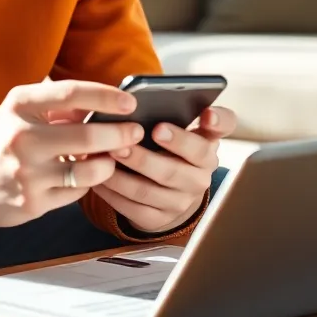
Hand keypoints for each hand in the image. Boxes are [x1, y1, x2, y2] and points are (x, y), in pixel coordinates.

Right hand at [0, 80, 145, 231]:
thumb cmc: (0, 140)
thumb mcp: (20, 111)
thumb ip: (57, 105)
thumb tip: (102, 103)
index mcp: (20, 105)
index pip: (71, 94)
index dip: (106, 97)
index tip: (129, 103)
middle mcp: (23, 137)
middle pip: (88, 136)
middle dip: (120, 134)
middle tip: (136, 132)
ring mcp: (27, 173)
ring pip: (88, 170)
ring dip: (108, 164)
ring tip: (113, 158)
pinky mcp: (31, 203)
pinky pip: (76, 193)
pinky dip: (87, 183)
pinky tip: (86, 176)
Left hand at [91, 106, 237, 234]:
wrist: (173, 191)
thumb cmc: (172, 148)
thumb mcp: (182, 129)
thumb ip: (176, 110)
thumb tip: (144, 97)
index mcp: (207, 147)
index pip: (219, 131)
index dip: (214, 122)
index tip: (202, 114)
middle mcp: (199, 177)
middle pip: (173, 170)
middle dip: (145, 157)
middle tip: (123, 142)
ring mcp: (179, 202)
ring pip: (147, 191)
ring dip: (122, 175)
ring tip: (104, 157)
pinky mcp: (157, 219)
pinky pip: (131, 208)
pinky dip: (112, 193)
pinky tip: (97, 177)